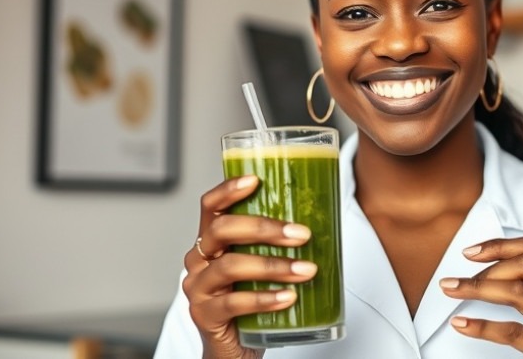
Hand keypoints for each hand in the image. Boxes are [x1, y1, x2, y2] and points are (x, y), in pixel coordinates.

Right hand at [182, 175, 317, 358]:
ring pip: (231, 266)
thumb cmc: (251, 301)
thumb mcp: (260, 267)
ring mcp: (198, 288)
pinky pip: (234, 303)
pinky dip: (265, 298)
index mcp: (212, 241)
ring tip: (306, 270)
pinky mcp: (204, 315)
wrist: (235, 348)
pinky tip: (288, 297)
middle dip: (264, 228)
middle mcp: (199, 260)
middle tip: (301, 234)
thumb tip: (323, 221)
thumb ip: (275, 245)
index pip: (211, 206)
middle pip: (222, 230)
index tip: (256, 180)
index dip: (229, 189)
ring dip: (273, 266)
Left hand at [439, 236, 522, 358]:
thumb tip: (488, 260)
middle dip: (485, 269)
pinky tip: (461, 324)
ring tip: (451, 290)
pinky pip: (511, 331)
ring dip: (475, 288)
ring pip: (515, 292)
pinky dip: (480, 326)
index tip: (471, 252)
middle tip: (458, 281)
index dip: (499, 246)